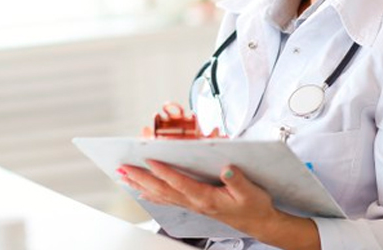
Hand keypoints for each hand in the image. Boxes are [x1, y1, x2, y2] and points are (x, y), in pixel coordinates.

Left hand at [118, 161, 277, 235]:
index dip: (164, 172)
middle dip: (141, 178)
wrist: (258, 222)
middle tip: (124, 168)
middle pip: (163, 190)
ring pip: (161, 194)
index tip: (150, 160)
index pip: (180, 184)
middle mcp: (195, 202)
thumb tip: (227, 168)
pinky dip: (152, 194)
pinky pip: (167, 199)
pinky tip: (142, 191)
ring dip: (141, 185)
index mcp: (206, 198)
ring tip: (125, 176)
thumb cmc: (254, 206)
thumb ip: (237, 180)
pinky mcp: (193, 204)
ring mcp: (192, 205)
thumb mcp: (251, 192)